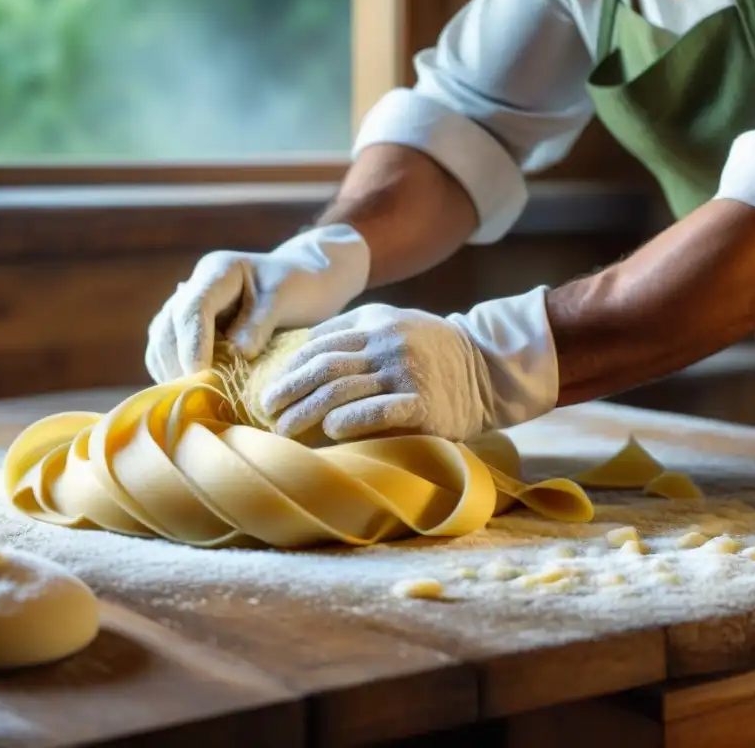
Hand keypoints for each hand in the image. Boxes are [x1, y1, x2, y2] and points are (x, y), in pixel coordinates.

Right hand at [144, 224, 369, 382]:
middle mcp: (194, 288)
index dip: (193, 343)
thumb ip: (261, 323)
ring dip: (172, 373)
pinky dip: (176, 376)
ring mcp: (187, 310)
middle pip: (169, 328)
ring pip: (162, 344)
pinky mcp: (189, 333)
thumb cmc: (302, 287)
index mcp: (217, 272)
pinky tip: (192, 394)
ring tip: (193, 399)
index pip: (193, 309)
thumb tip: (236, 354)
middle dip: (178, 363)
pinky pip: (169, 356)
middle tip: (197, 396)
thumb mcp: (287, 298)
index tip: (201, 374)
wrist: (306, 283)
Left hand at [259, 287, 558, 442]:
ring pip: (340, 392)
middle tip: (266, 411)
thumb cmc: (433, 351)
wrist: (489, 369)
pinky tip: (329, 431)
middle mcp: (386, 344)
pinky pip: (377, 411)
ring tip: (282, 429)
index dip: (289, 367)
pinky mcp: (422, 405)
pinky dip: (348, 421)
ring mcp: (404, 373)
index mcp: (375, 323)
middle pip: (322, 368)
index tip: (270, 387)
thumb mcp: (395, 324)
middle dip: (288, 391)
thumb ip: (355, 332)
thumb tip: (303, 349)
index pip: (320, 344)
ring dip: (304, 412)